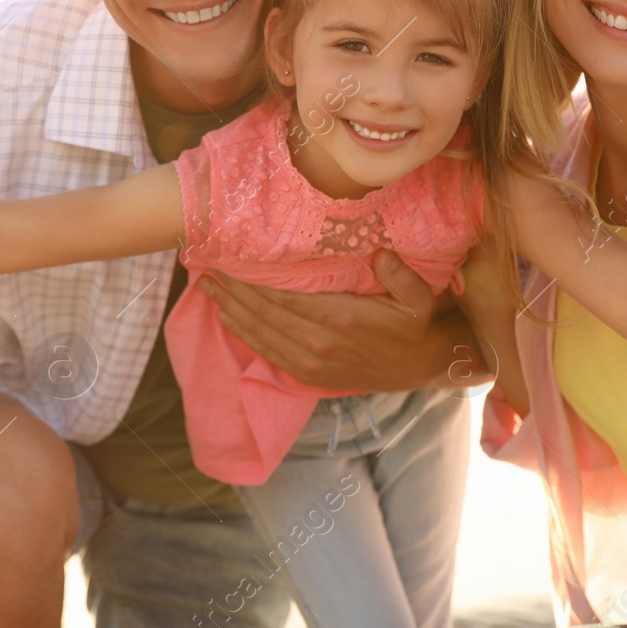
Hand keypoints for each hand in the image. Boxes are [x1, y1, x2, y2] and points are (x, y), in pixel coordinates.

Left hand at [198, 248, 462, 392]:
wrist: (421, 365)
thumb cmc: (415, 324)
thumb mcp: (419, 298)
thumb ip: (400, 275)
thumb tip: (381, 254)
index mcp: (338, 319)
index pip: (281, 297)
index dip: (250, 281)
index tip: (227, 261)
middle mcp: (317, 343)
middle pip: (262, 314)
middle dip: (231, 292)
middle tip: (205, 271)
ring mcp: (311, 361)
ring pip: (260, 334)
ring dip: (231, 312)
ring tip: (208, 290)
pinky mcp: (310, 373)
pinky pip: (268, 353)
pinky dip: (245, 335)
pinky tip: (229, 320)